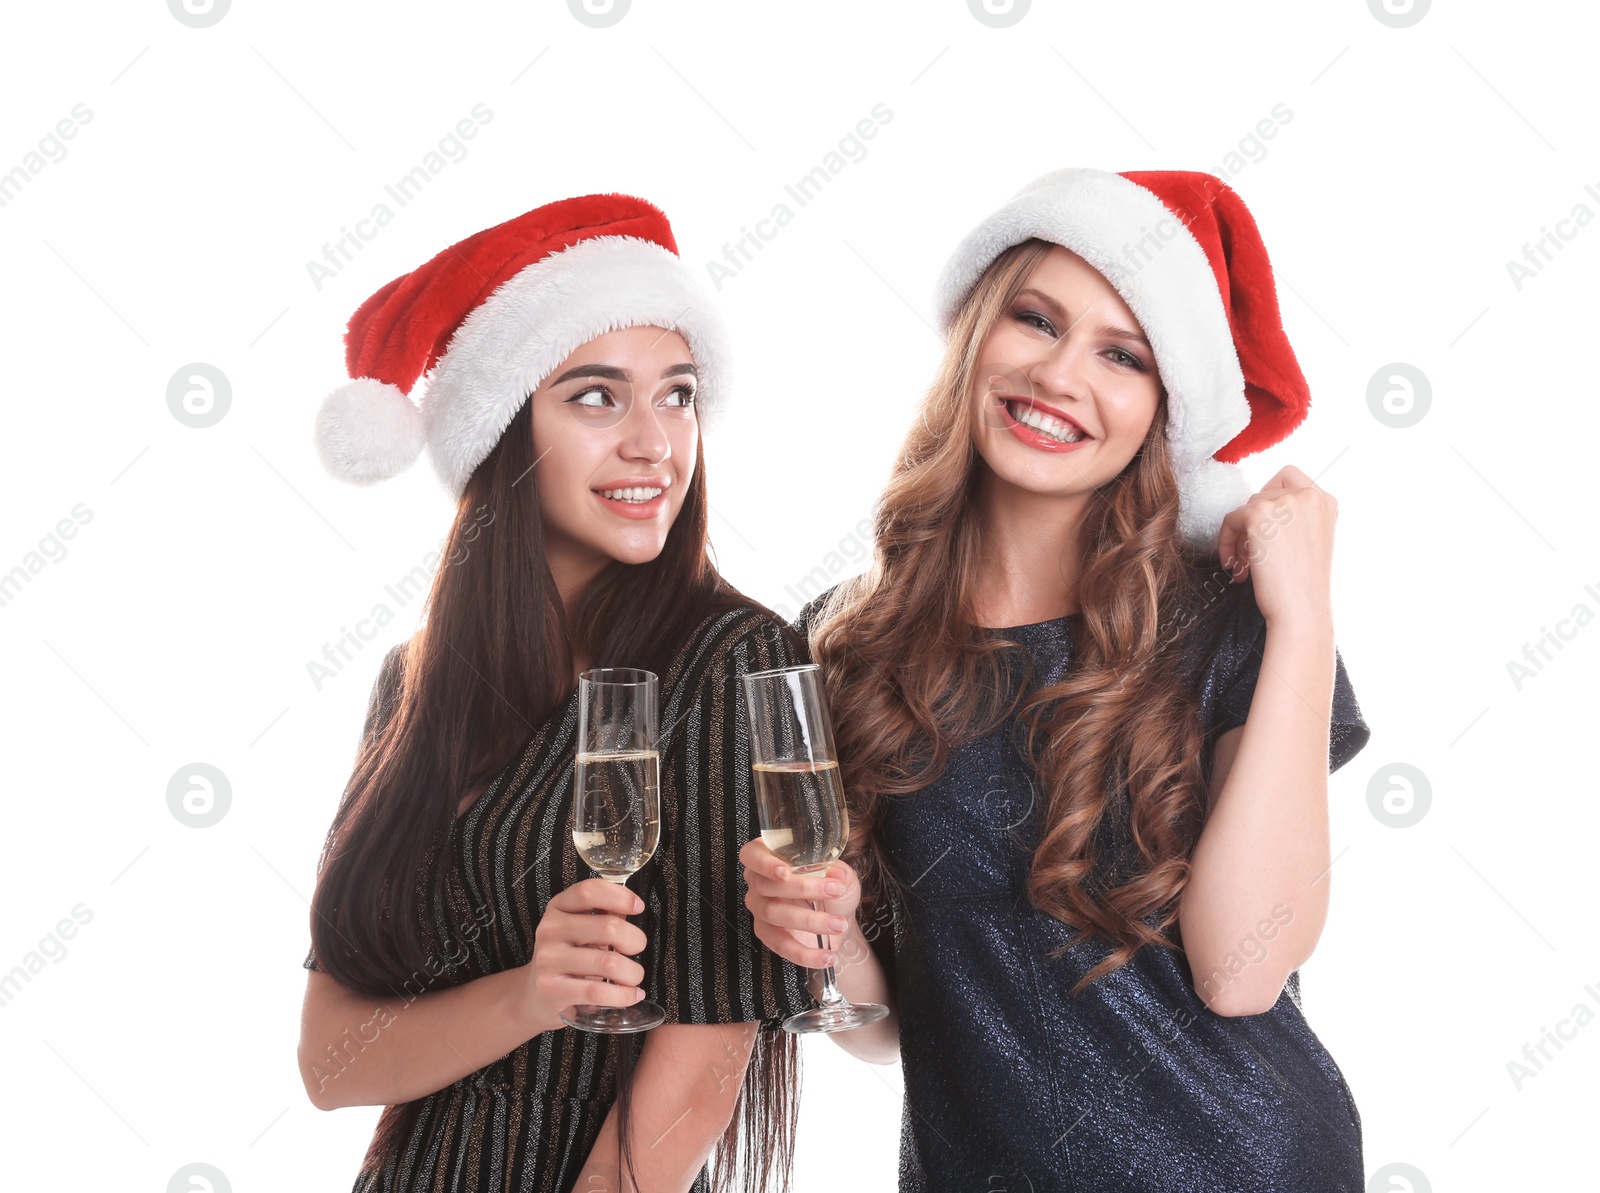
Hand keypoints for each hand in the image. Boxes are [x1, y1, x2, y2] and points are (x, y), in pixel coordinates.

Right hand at [518, 877, 648, 1034]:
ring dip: (633, 973)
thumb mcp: (581, 930)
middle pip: (608, 927)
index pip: (588, 892)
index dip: (619, 896)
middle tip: (637, 949)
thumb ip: (604, 915)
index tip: (638, 907)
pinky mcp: (552, 990)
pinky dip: (624, 995)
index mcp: (558, 908)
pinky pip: (598, 992)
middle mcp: (549, 930)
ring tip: (634, 977)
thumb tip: (632, 906)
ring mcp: (548, 960)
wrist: (535, 995)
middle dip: (635, 940)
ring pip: (608, 962)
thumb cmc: (569, 958)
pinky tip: (632, 995)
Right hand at [739, 837, 860, 968]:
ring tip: (838, 924)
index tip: (785, 872)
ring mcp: (759, 908)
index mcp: (769, 856)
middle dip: (802, 888)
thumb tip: (835, 873)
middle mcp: (758, 881)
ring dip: (809, 920)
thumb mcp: (841, 874)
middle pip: (765, 885)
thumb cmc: (834, 887)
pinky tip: (825, 956)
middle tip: (835, 891)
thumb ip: (838, 872)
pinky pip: (779, 944)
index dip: (765, 863)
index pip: (753, 855)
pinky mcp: (767, 933)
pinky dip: (803, 953)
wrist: (839, 916)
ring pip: (772, 913)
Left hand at [1214, 464, 1335, 630]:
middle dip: (1253, 526)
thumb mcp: (1310, 540)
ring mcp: (1285, 502)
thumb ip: (1294, 518)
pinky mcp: (1259, 515)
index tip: (1263, 528)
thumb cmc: (1304, 586)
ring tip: (1245, 566)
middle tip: (1250, 556)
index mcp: (1325, 501)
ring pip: (1246, 509)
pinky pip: (1230, 519)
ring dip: (1241, 538)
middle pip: (1263, 495)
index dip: (1269, 499)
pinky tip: (1235, 565)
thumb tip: (1256, 510)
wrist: (1301, 610)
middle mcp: (1309, 496)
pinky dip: (1226, 541)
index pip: (1288, 477)